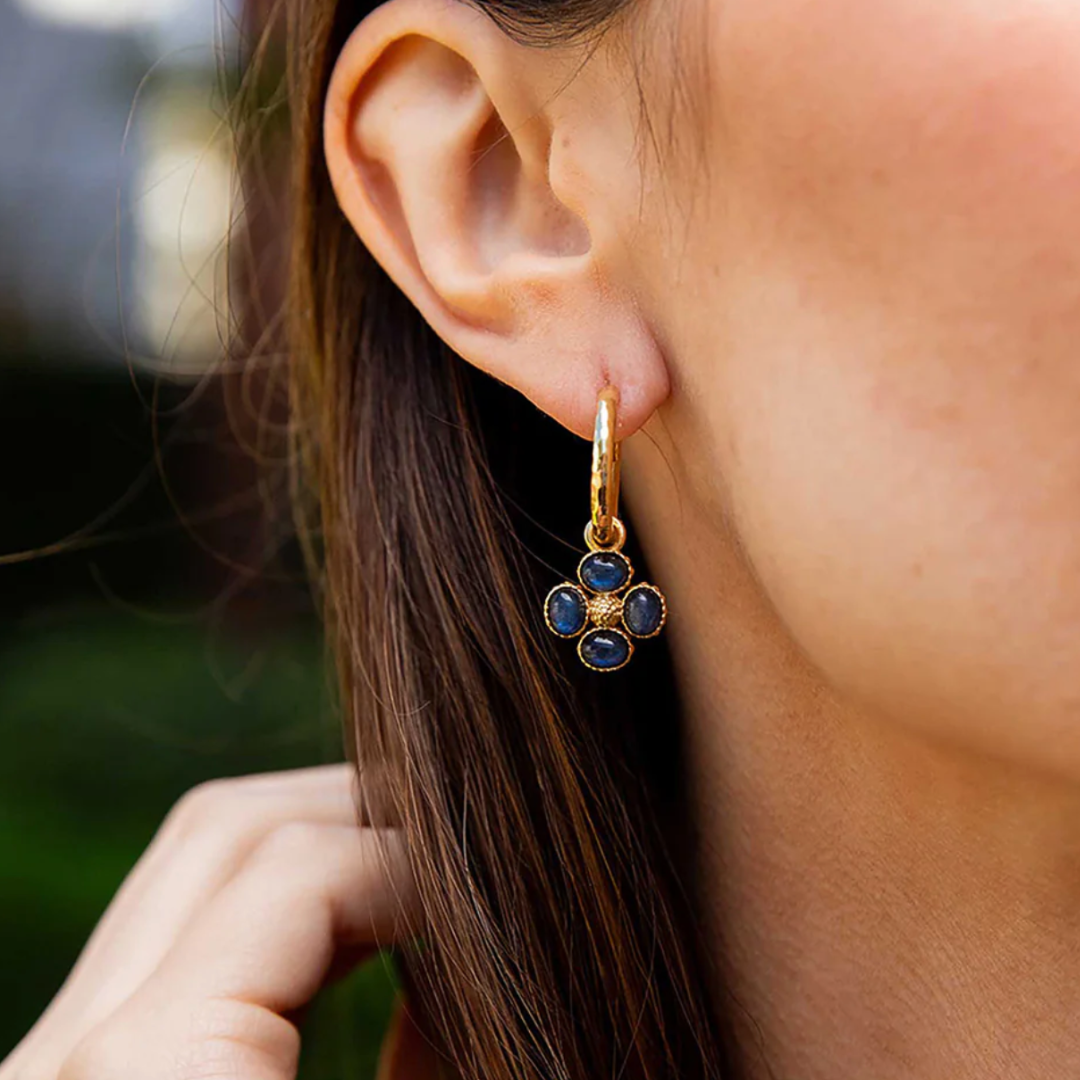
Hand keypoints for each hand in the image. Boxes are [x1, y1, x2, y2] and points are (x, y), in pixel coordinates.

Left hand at [0, 765, 434, 1079]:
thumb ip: (435, 1063)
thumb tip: (459, 968)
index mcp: (151, 1076)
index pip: (293, 870)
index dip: (414, 851)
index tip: (486, 875)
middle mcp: (58, 1059)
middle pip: (222, 830)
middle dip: (360, 815)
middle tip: (454, 851)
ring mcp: (37, 1064)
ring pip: (182, 864)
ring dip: (310, 848)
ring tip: (406, 883)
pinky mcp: (48, 1076)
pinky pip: (160, 938)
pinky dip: (261, 911)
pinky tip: (337, 942)